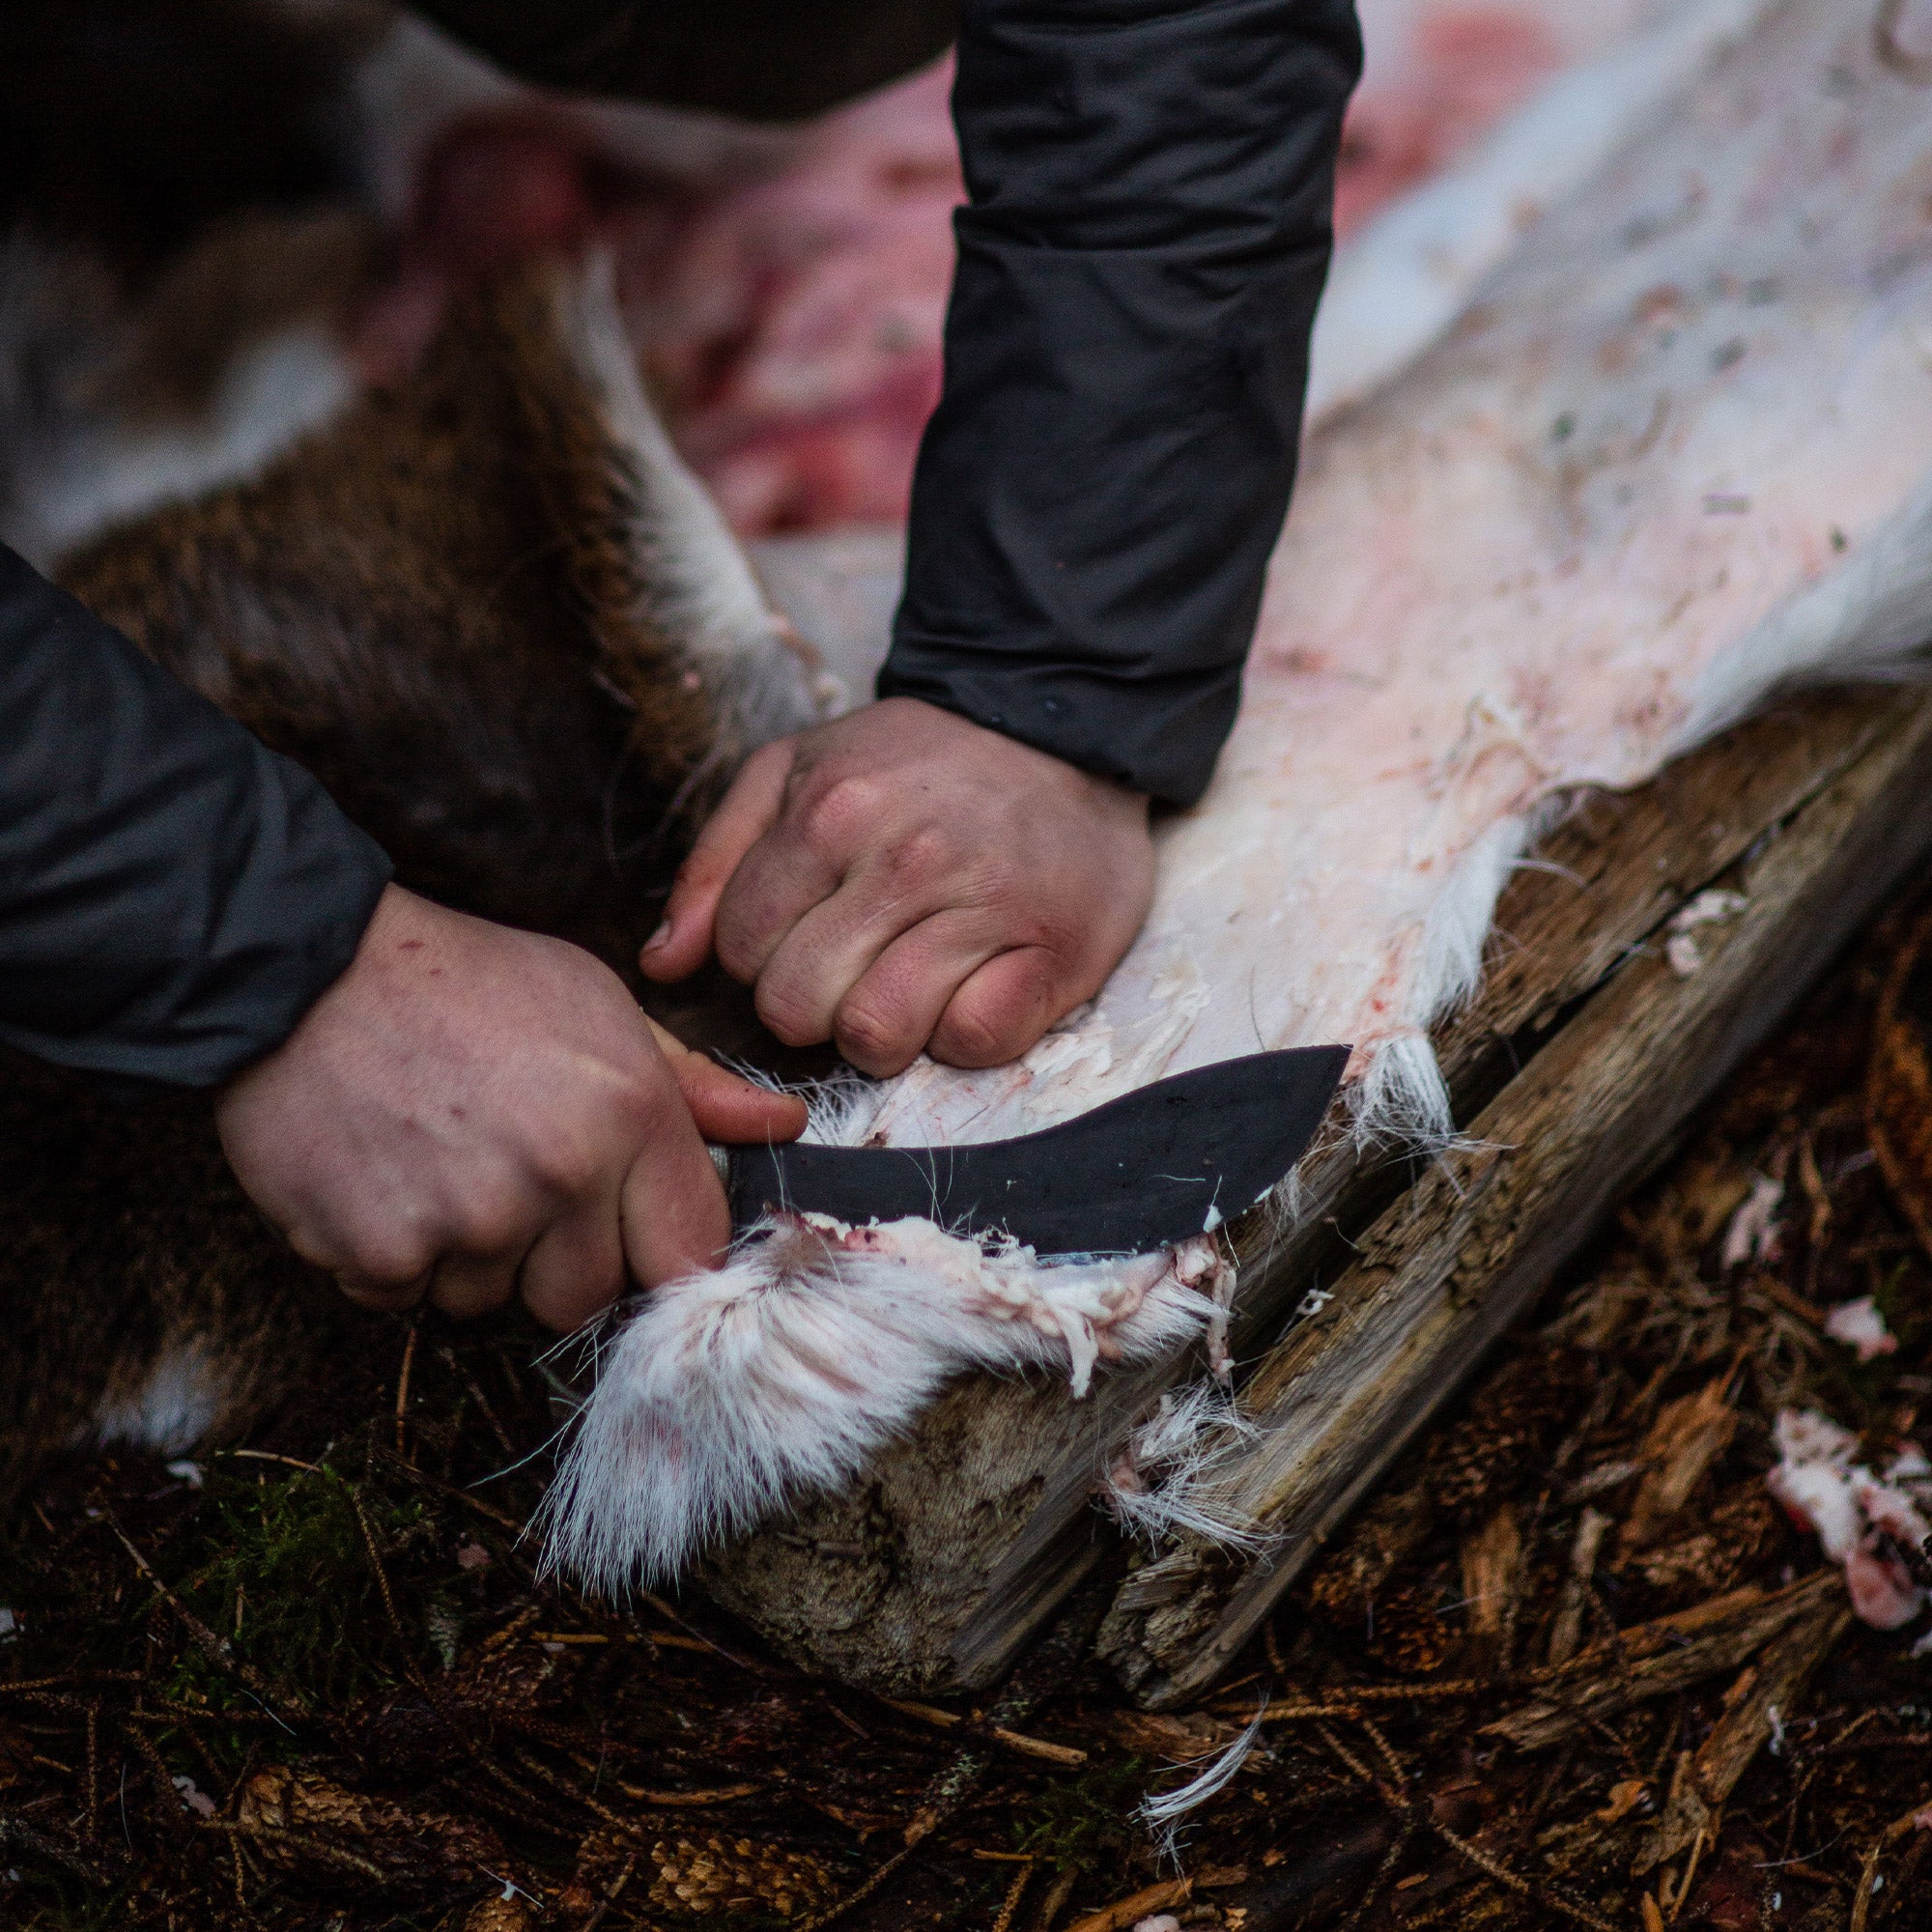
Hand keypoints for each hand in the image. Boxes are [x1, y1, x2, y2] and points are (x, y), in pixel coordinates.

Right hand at [215, 885, 805, 1328]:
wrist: (304, 971)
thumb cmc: (464, 983)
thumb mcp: (598, 1007)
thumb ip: (694, 1086)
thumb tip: (781, 1129)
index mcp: (629, 1115)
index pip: (689, 1252)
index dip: (657, 1248)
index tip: (628, 1231)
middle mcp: (559, 1176)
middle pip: (589, 1297)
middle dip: (557, 1258)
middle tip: (511, 1180)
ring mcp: (467, 1222)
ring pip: (492, 1302)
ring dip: (470, 1258)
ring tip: (438, 1163)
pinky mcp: (377, 1253)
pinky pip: (407, 1298)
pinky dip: (392, 1257)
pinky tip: (383, 1178)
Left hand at [640, 698, 1153, 1076]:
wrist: (1062, 732)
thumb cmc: (919, 764)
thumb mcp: (795, 772)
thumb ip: (717, 862)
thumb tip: (662, 965)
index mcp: (830, 813)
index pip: (741, 951)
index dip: (762, 957)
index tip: (807, 931)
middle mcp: (905, 861)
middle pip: (797, 1008)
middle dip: (813, 1003)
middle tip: (856, 965)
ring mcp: (984, 908)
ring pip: (877, 1036)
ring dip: (883, 1029)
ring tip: (909, 982)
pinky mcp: (1053, 953)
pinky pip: (972, 1042)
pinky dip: (963, 1033)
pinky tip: (970, 988)